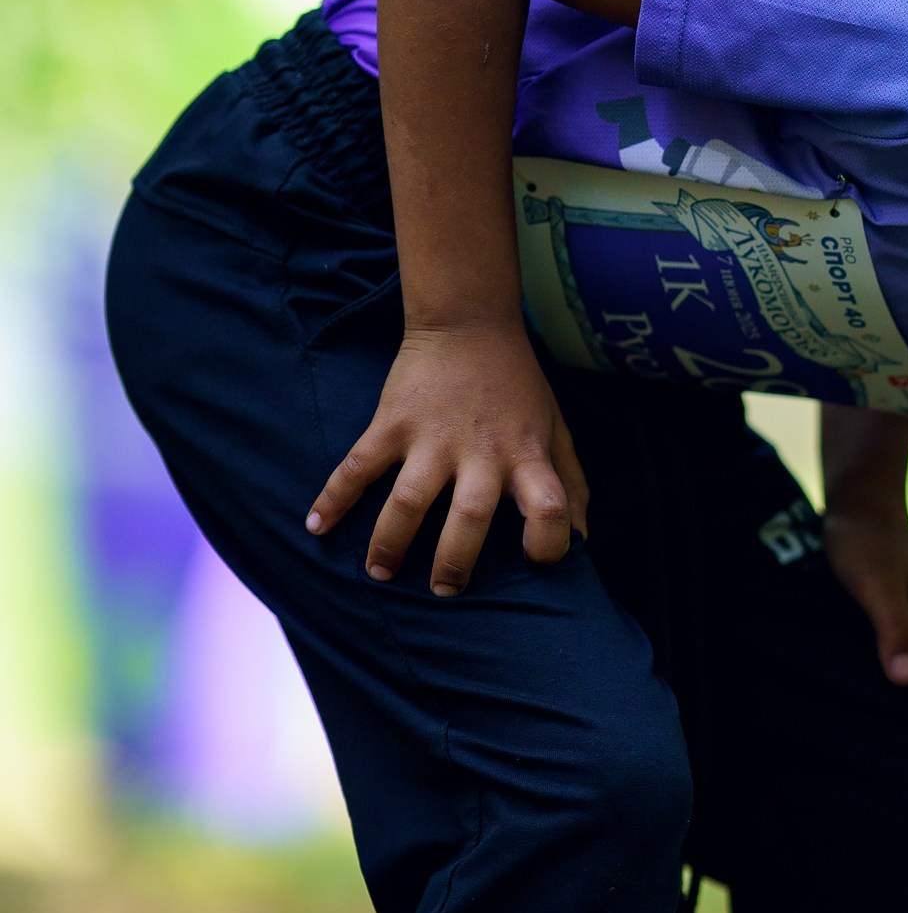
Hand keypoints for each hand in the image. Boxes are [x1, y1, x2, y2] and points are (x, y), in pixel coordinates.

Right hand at [306, 320, 587, 596]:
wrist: (469, 322)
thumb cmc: (518, 385)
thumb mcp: (556, 428)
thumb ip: (572, 483)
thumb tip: (586, 540)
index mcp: (526, 455)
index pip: (551, 508)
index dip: (550, 542)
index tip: (534, 563)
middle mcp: (482, 451)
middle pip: (470, 518)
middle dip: (453, 562)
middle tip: (442, 590)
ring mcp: (433, 437)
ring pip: (409, 501)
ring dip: (390, 541)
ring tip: (380, 572)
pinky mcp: (392, 422)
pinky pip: (358, 466)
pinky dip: (334, 497)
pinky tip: (316, 527)